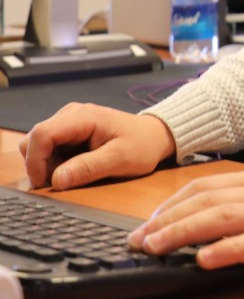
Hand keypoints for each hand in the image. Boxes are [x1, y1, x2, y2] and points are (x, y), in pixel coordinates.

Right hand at [19, 103, 176, 189]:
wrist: (155, 136)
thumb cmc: (142, 145)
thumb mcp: (121, 159)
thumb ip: (89, 168)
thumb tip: (57, 180)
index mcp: (83, 116)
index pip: (41, 134)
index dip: (35, 161)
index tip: (43, 184)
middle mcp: (71, 114)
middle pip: (34, 139)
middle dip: (40, 164)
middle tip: (64, 179)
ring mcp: (69, 121)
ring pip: (38, 145)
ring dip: (48, 164)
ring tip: (76, 172)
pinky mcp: (69, 131)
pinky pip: (49, 148)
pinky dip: (55, 162)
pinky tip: (77, 166)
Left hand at [128, 168, 243, 276]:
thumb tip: (214, 224)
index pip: (205, 186)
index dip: (171, 204)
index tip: (147, 223)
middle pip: (205, 200)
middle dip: (166, 220)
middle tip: (137, 240)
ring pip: (221, 217)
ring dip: (183, 233)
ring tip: (156, 247)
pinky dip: (225, 249)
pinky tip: (204, 260)